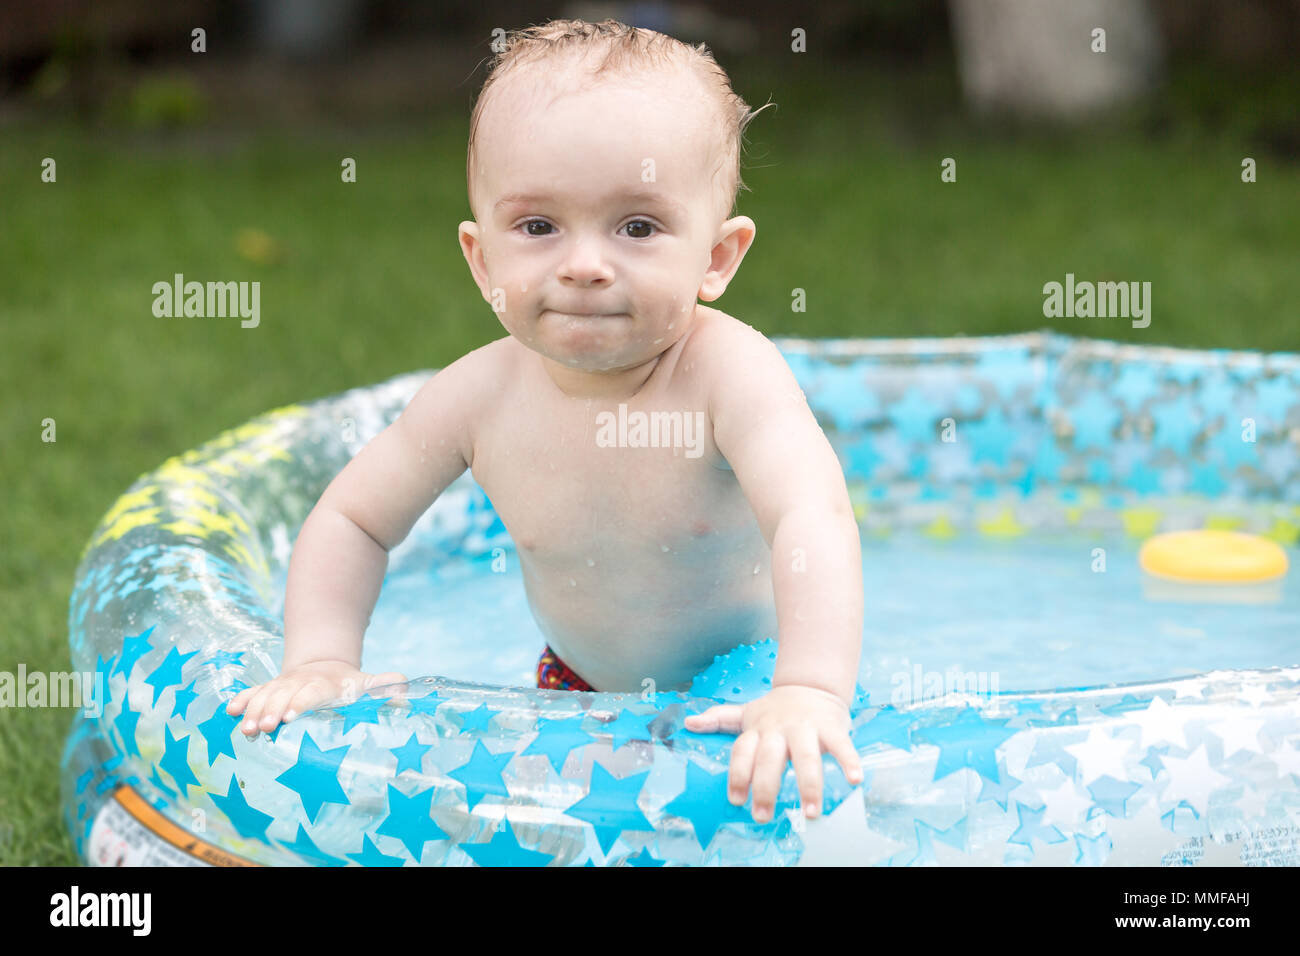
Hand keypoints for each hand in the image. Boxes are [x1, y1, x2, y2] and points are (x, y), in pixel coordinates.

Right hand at [225, 660, 406, 736]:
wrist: (326, 665)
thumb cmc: (351, 684)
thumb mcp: (370, 682)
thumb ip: (387, 685)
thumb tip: (403, 688)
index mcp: (324, 684)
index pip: (311, 694)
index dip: (301, 704)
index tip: (291, 718)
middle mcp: (300, 683)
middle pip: (283, 696)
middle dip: (272, 712)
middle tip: (263, 729)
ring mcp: (283, 685)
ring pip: (265, 696)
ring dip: (254, 712)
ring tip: (246, 730)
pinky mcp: (269, 689)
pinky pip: (253, 692)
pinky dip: (242, 700)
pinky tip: (230, 711)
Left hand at [683, 684, 862, 822]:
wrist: (811, 684)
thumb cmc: (776, 708)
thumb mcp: (747, 712)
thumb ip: (720, 719)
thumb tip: (689, 723)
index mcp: (758, 728)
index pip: (743, 751)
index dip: (737, 774)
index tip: (736, 800)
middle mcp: (780, 728)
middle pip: (770, 758)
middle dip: (765, 787)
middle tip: (763, 815)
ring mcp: (806, 728)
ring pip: (806, 756)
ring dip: (809, 784)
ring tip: (812, 812)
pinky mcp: (832, 727)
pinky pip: (842, 745)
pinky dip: (849, 761)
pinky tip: (855, 780)